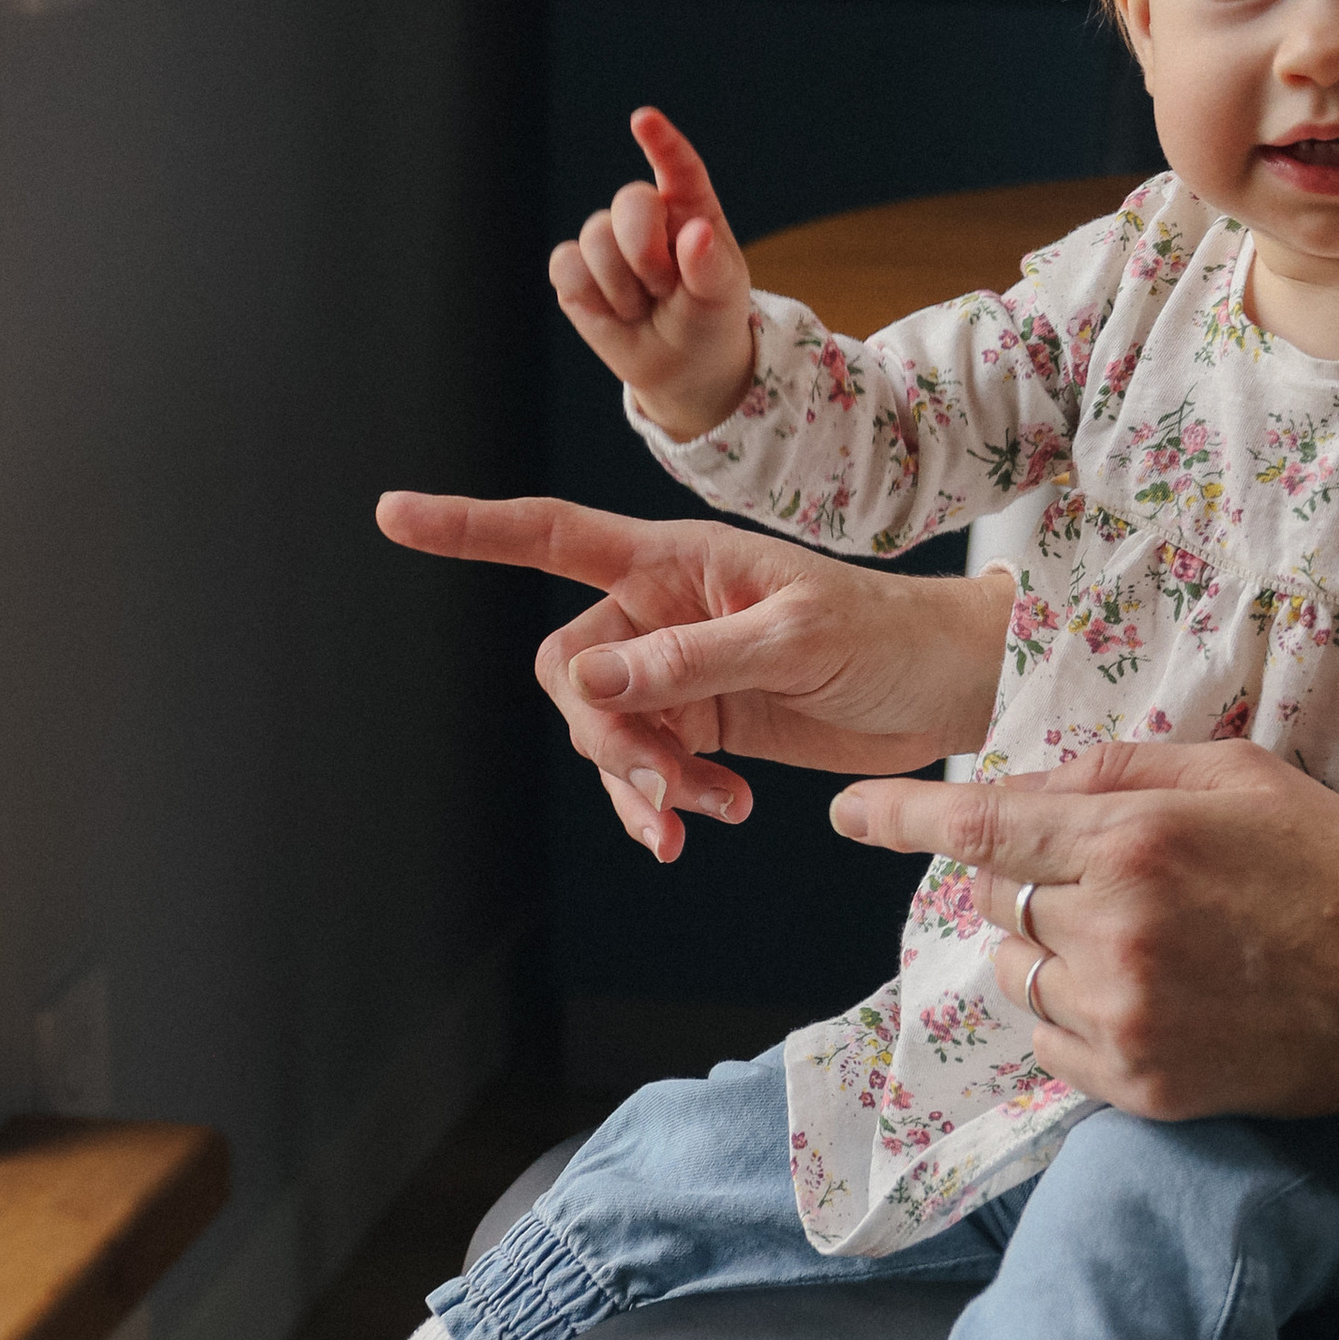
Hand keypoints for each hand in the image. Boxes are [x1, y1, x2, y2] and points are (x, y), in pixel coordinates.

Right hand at [377, 489, 1013, 862]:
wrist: (945, 687)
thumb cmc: (884, 633)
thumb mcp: (793, 639)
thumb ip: (690, 660)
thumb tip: (586, 682)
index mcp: (674, 558)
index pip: (551, 535)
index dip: (470, 528)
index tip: (393, 513)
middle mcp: (662, 610)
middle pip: (570, 671)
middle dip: (605, 734)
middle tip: (667, 785)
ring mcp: (679, 672)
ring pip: (604, 731)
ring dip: (638, 782)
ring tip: (703, 816)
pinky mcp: (704, 727)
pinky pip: (645, 769)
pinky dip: (661, 803)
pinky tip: (702, 826)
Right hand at [548, 108, 757, 441]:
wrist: (681, 365)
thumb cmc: (708, 319)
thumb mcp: (722, 297)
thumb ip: (710, 266)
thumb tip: (695, 233)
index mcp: (691, 207)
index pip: (677, 166)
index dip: (660, 141)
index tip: (643, 119)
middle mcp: (646, 214)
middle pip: (629, 202)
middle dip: (645, 250)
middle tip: (664, 288)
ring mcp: (606, 238)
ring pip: (595, 237)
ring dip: (623, 286)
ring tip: (645, 306)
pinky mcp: (574, 268)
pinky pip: (567, 266)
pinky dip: (592, 296)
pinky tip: (614, 312)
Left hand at [827, 743, 1338, 1120]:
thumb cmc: (1333, 867)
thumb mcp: (1240, 775)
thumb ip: (1124, 772)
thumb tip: (1036, 781)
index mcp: (1135, 843)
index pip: (980, 828)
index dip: (900, 817)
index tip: (848, 814)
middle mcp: (1114, 931)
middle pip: (997, 898)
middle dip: (1026, 878)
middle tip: (1110, 877)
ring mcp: (1123, 1016)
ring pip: (1018, 972)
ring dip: (1049, 947)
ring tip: (1144, 939)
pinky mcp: (1140, 1084)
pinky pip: (1051, 1042)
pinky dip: (1073, 1014)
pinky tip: (1150, 993)